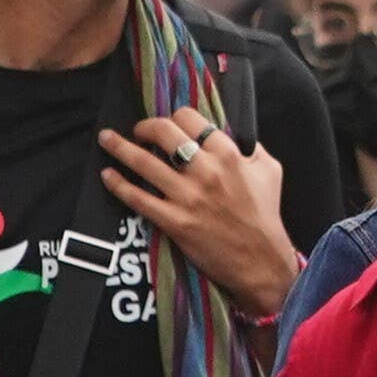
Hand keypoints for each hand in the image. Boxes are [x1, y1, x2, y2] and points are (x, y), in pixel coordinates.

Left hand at [108, 109, 299, 324]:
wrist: (260, 260)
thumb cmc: (265, 215)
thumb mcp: (269, 171)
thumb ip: (252, 148)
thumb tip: (234, 135)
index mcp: (228, 154)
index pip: (190, 119)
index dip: (175, 117)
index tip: (169, 124)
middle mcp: (205, 171)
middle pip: (163, 132)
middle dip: (144, 127)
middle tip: (138, 131)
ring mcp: (187, 197)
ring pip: (144, 162)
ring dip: (119, 147)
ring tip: (106, 139)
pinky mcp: (175, 221)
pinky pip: (138, 198)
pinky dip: (118, 185)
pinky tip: (108, 175)